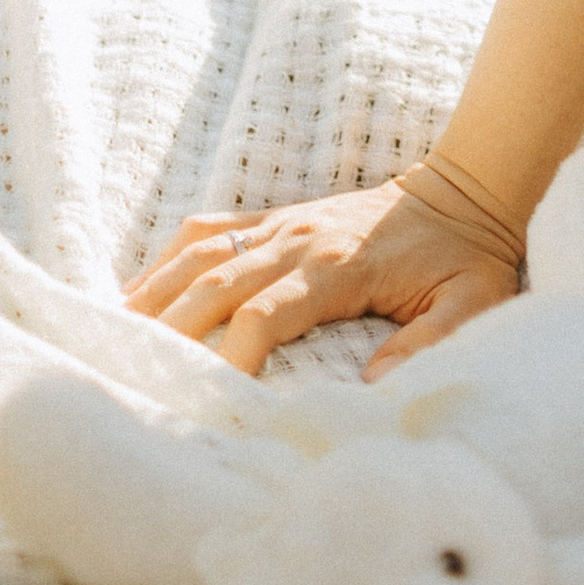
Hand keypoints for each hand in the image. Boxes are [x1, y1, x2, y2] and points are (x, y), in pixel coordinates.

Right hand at [123, 177, 518, 377]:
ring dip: (155, 291)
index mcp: (338, 266)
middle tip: (132, 375)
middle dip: (170, 330)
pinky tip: (140, 289)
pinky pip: (210, 227)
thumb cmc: (466, 256)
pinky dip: (169, 256)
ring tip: (113, 333)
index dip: (235, 354)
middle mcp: (299, 238)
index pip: (266, 311)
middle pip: (215, 283)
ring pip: (200, 251)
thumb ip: (431, 341)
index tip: (217, 398)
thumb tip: (376, 385)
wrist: (467, 186)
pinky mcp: (278, 215)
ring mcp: (284, 222)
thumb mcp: (470, 302)